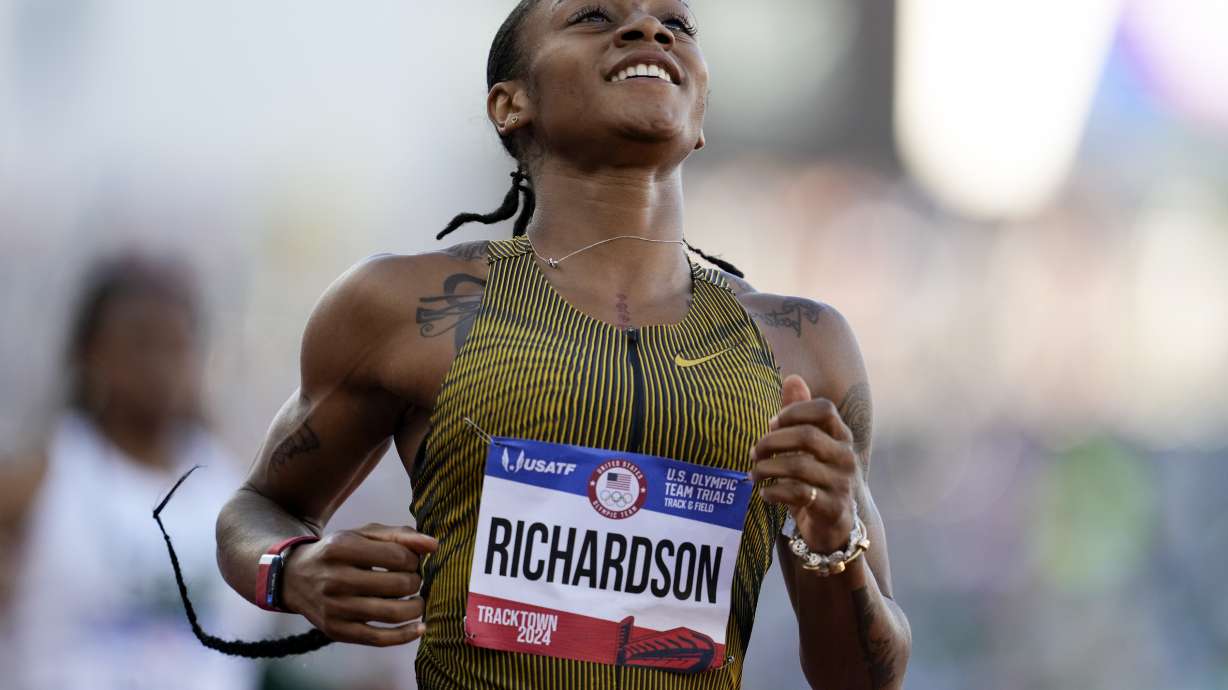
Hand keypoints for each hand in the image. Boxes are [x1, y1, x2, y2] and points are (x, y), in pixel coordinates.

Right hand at [281, 523, 438, 646]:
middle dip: (416, 581)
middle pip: (398, 584)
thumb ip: (399, 535)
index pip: (398, 556)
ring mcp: (335, 608)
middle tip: (413, 579)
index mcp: (342, 548)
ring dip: (416, 607)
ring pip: (392, 613)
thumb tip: (433, 545)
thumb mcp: (362, 534)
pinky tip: (419, 627)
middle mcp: (336, 578)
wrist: (294, 578)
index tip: (411, 561)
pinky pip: (378, 638)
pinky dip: (405, 635)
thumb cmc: (337, 552)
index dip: (414, 559)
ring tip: (416, 600)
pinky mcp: (336, 630)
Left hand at [750, 375, 858, 552]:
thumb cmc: (816, 479)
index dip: (794, 410)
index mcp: (842, 437)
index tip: (771, 423)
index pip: (824, 409)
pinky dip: (774, 492)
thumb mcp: (809, 447)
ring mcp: (842, 484)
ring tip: (754, 474)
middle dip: (772, 442)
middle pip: (806, 436)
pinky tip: (764, 494)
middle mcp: (846, 457)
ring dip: (767, 469)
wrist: (835, 528)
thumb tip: (792, 377)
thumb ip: (799, 415)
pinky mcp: (833, 508)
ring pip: (798, 466)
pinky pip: (797, 494)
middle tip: (754, 453)